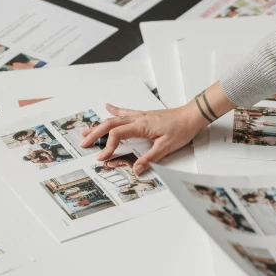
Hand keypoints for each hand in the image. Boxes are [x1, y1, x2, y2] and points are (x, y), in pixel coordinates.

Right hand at [80, 81, 235, 175]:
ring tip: (86, 130)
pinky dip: (114, 110)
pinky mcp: (144, 115)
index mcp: (141, 126)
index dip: (108, 147)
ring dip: (99, 125)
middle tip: (83, 143)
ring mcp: (140, 116)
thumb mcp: (166, 147)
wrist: (192, 115)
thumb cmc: (182, 128)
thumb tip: (135, 169)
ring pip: (114, 119)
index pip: (117, 135)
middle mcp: (138, 119)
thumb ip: (149, 158)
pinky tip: (107, 107)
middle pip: (110, 124)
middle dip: (95, 134)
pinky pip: (125, 112)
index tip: (102, 158)